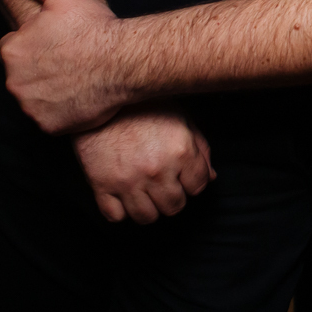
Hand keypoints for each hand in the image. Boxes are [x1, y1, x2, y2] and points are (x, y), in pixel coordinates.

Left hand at [0, 0, 128, 133]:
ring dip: (46, 91)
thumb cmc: (94, 27)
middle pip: (20, 74)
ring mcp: (30, 106)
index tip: (57, 41)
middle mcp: (13, 80)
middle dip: (38, 68)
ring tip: (74, 78)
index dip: (35, 43)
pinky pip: (46, 119)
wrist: (123, 61)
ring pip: (32, 97)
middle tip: (68, 59)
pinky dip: (58, 112)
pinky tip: (77, 97)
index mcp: (11, 49)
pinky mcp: (47, 126)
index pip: (13, 47)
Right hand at [71, 103, 213, 223]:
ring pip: (147, 217)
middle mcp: (157, 170)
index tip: (183, 176)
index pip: (198, 187)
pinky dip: (120, 210)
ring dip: (148, 207)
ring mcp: (129, 181)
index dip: (192, 182)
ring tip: (145, 192)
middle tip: (164, 184)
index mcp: (180, 151)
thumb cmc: (143, 105)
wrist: (101, 94)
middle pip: (174, 207)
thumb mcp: (180, 118)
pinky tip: (123, 195)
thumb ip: (200, 148)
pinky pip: (115, 216)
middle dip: (172, 197)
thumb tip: (211, 176)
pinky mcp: (102, 185)